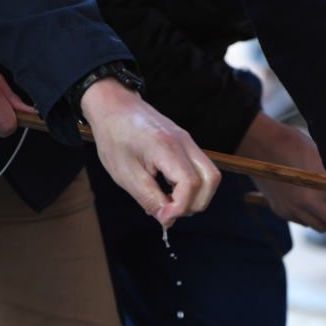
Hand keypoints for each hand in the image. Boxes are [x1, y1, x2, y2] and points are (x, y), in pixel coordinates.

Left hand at [82, 80, 220, 227]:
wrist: (114, 106)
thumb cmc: (114, 137)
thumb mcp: (125, 174)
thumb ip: (149, 198)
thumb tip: (167, 219)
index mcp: (166, 147)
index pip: (190, 183)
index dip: (180, 206)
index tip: (162, 217)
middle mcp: (185, 143)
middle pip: (211, 179)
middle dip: (195, 204)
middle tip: (169, 212)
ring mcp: (188, 141)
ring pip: (211, 175)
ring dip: (197, 196)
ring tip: (171, 203)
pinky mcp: (186, 144)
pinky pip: (201, 169)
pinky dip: (192, 186)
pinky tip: (170, 191)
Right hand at [237, 114, 325, 232]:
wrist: (260, 144)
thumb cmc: (294, 144)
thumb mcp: (323, 158)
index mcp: (323, 189)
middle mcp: (308, 204)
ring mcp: (293, 210)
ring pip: (320, 227)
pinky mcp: (281, 211)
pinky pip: (302, 221)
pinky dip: (309, 216)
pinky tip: (306, 199)